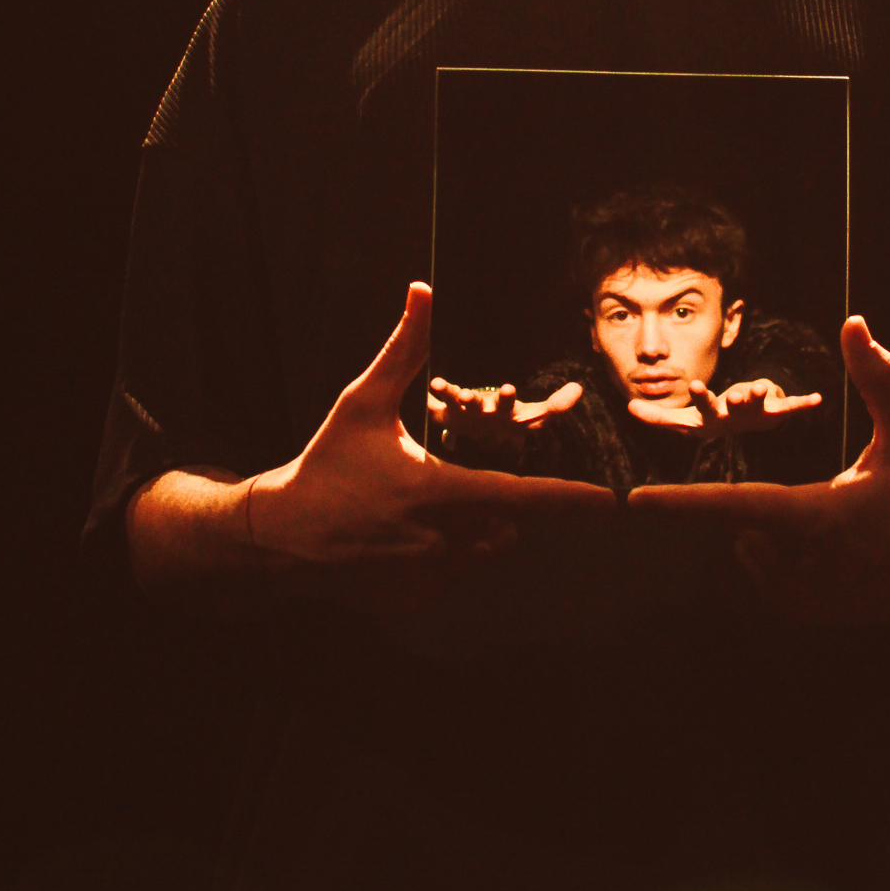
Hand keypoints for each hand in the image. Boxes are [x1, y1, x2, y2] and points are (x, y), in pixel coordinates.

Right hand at [248, 285, 613, 616]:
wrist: (280, 535)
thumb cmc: (325, 462)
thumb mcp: (362, 402)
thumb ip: (403, 349)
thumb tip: (423, 291)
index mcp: (435, 490)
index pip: (520, 498)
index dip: (568, 500)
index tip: (609, 503)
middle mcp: (439, 540)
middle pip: (506, 524)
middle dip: (496, 501)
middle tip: (446, 482)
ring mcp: (428, 576)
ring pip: (484, 551)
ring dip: (474, 530)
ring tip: (418, 509)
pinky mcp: (416, 600)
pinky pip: (456, 576)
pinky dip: (446, 557)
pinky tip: (402, 539)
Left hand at [626, 318, 889, 624]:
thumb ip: (879, 379)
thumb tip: (854, 322)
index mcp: (819, 517)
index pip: (738, 507)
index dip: (682, 504)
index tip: (634, 503)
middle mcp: (801, 565)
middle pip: (743, 516)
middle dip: (766, 496)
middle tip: (831, 498)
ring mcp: (798, 597)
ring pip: (746, 542)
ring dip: (770, 527)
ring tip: (833, 528)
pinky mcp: (797, 613)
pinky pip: (759, 568)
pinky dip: (779, 552)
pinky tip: (827, 553)